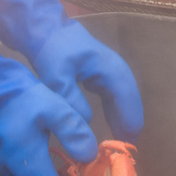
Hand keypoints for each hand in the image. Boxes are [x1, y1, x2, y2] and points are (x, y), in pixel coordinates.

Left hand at [0, 0, 143, 140]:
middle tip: (126, 146)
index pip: (126, 97)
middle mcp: (116, 69)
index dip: (129, 119)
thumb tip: (85, 123)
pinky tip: (113, 124)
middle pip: (130, 98)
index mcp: (110, 68)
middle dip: (130, 120)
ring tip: (121, 139)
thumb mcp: (57, 75)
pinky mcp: (102, 74)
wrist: (45, 29)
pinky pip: (115, 95)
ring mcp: (110, 70)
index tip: (128, 142)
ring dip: (124, 116)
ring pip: (124, 97)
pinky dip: (116, 109)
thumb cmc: (53, 50)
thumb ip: (71, 99)